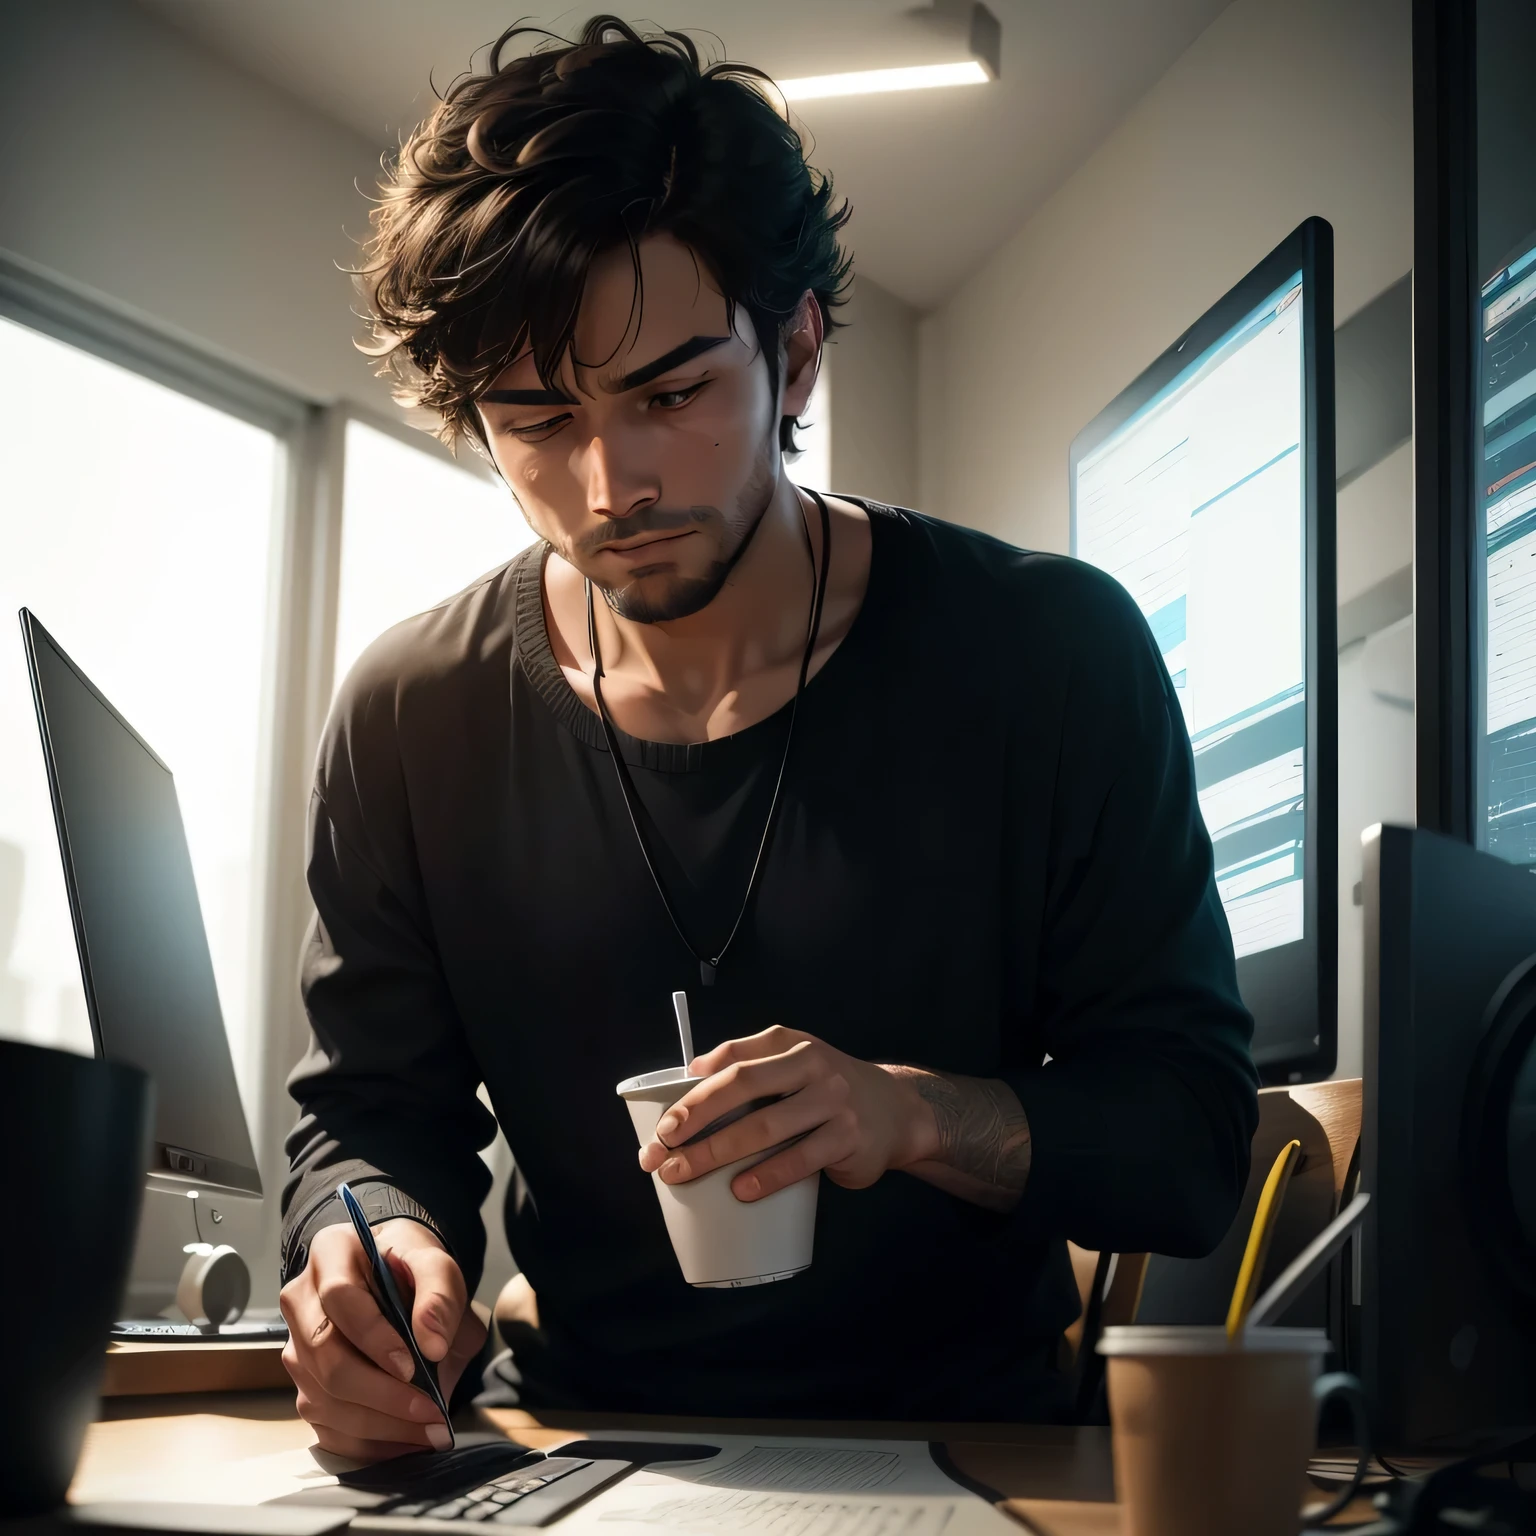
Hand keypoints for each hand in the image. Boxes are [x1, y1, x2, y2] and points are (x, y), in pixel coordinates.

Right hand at [279, 1217, 486, 1460]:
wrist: (400, 1281)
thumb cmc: (413, 1270)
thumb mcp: (437, 1266)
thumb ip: (440, 1295)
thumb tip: (431, 1345)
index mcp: (330, 1254)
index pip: (339, 1297)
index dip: (373, 1336)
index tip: (412, 1365)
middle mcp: (301, 1300)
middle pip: (325, 1357)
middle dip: (381, 1393)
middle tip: (430, 1410)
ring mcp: (297, 1347)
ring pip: (323, 1398)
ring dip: (379, 1424)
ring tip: (429, 1430)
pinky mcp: (305, 1386)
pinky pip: (324, 1426)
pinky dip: (367, 1442)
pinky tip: (404, 1440)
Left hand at [637, 1026, 939, 1201]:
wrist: (897, 1111)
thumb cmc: (827, 1090)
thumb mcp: (793, 1062)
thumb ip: (749, 1063)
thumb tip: (689, 1076)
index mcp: (789, 1043)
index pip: (732, 1060)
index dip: (693, 1091)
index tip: (664, 1123)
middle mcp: (811, 1064)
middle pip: (743, 1086)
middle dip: (697, 1119)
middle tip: (664, 1149)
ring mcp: (833, 1100)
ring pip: (765, 1126)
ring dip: (717, 1153)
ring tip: (684, 1174)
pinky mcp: (848, 1137)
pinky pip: (800, 1159)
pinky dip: (766, 1176)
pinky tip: (740, 1191)